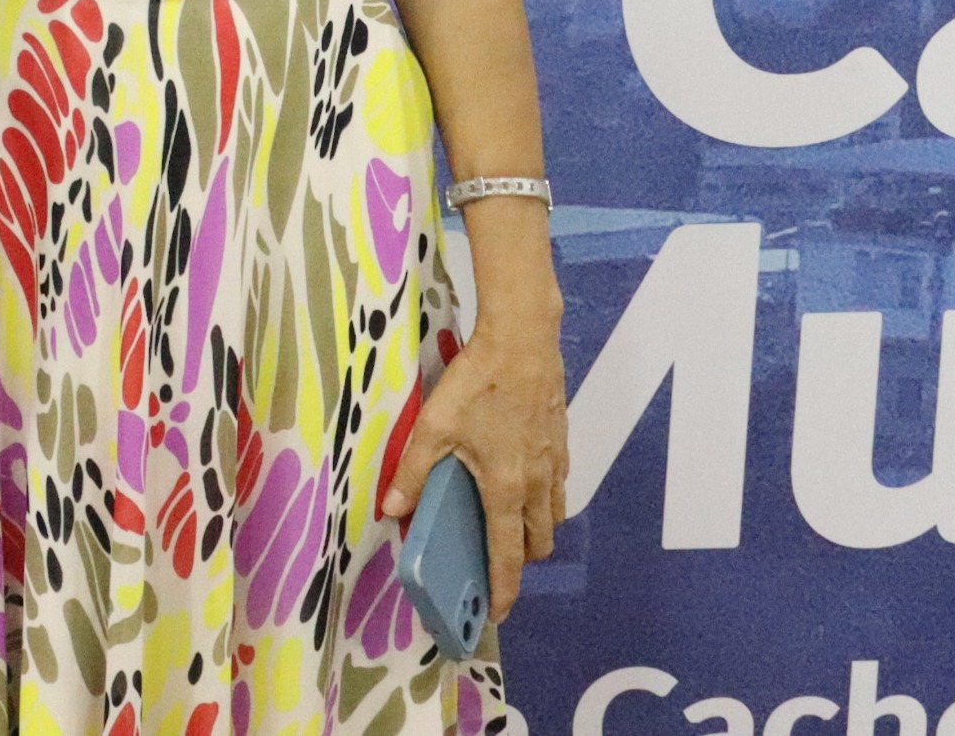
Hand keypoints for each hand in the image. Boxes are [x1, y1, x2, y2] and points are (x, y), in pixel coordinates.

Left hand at [382, 316, 568, 619]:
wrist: (524, 341)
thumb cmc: (476, 383)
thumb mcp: (433, 426)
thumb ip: (413, 471)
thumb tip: (391, 509)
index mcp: (507, 489)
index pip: (508, 556)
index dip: (504, 589)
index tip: (498, 614)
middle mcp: (539, 485)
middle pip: (537, 543)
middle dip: (519, 561)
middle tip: (493, 561)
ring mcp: (556, 464)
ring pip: (553, 516)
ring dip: (534, 530)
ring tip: (506, 524)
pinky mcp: (563, 442)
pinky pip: (559, 487)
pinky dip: (545, 499)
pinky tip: (523, 481)